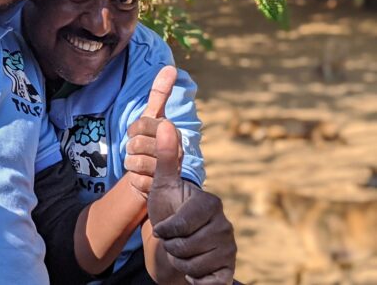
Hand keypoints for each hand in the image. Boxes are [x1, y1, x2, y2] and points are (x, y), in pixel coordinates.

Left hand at [125, 66, 181, 198]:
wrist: (157, 177)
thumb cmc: (152, 143)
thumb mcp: (153, 117)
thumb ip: (160, 93)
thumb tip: (171, 67)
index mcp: (172, 130)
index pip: (139, 125)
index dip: (133, 130)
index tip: (139, 134)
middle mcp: (177, 149)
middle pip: (135, 144)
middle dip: (131, 148)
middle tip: (140, 151)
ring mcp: (172, 170)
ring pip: (134, 162)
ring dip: (132, 164)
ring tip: (142, 164)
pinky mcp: (164, 189)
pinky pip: (137, 180)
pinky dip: (136, 180)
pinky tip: (144, 179)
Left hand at [148, 121, 236, 283]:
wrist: (173, 244)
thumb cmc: (168, 212)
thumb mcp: (162, 185)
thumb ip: (164, 156)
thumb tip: (165, 122)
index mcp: (211, 204)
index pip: (184, 223)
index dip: (168, 229)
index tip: (163, 228)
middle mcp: (225, 225)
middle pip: (187, 246)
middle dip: (172, 247)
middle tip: (173, 240)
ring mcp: (229, 248)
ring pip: (193, 264)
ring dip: (179, 262)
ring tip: (181, 251)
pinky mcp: (228, 270)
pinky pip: (206, 281)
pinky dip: (193, 278)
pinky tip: (193, 268)